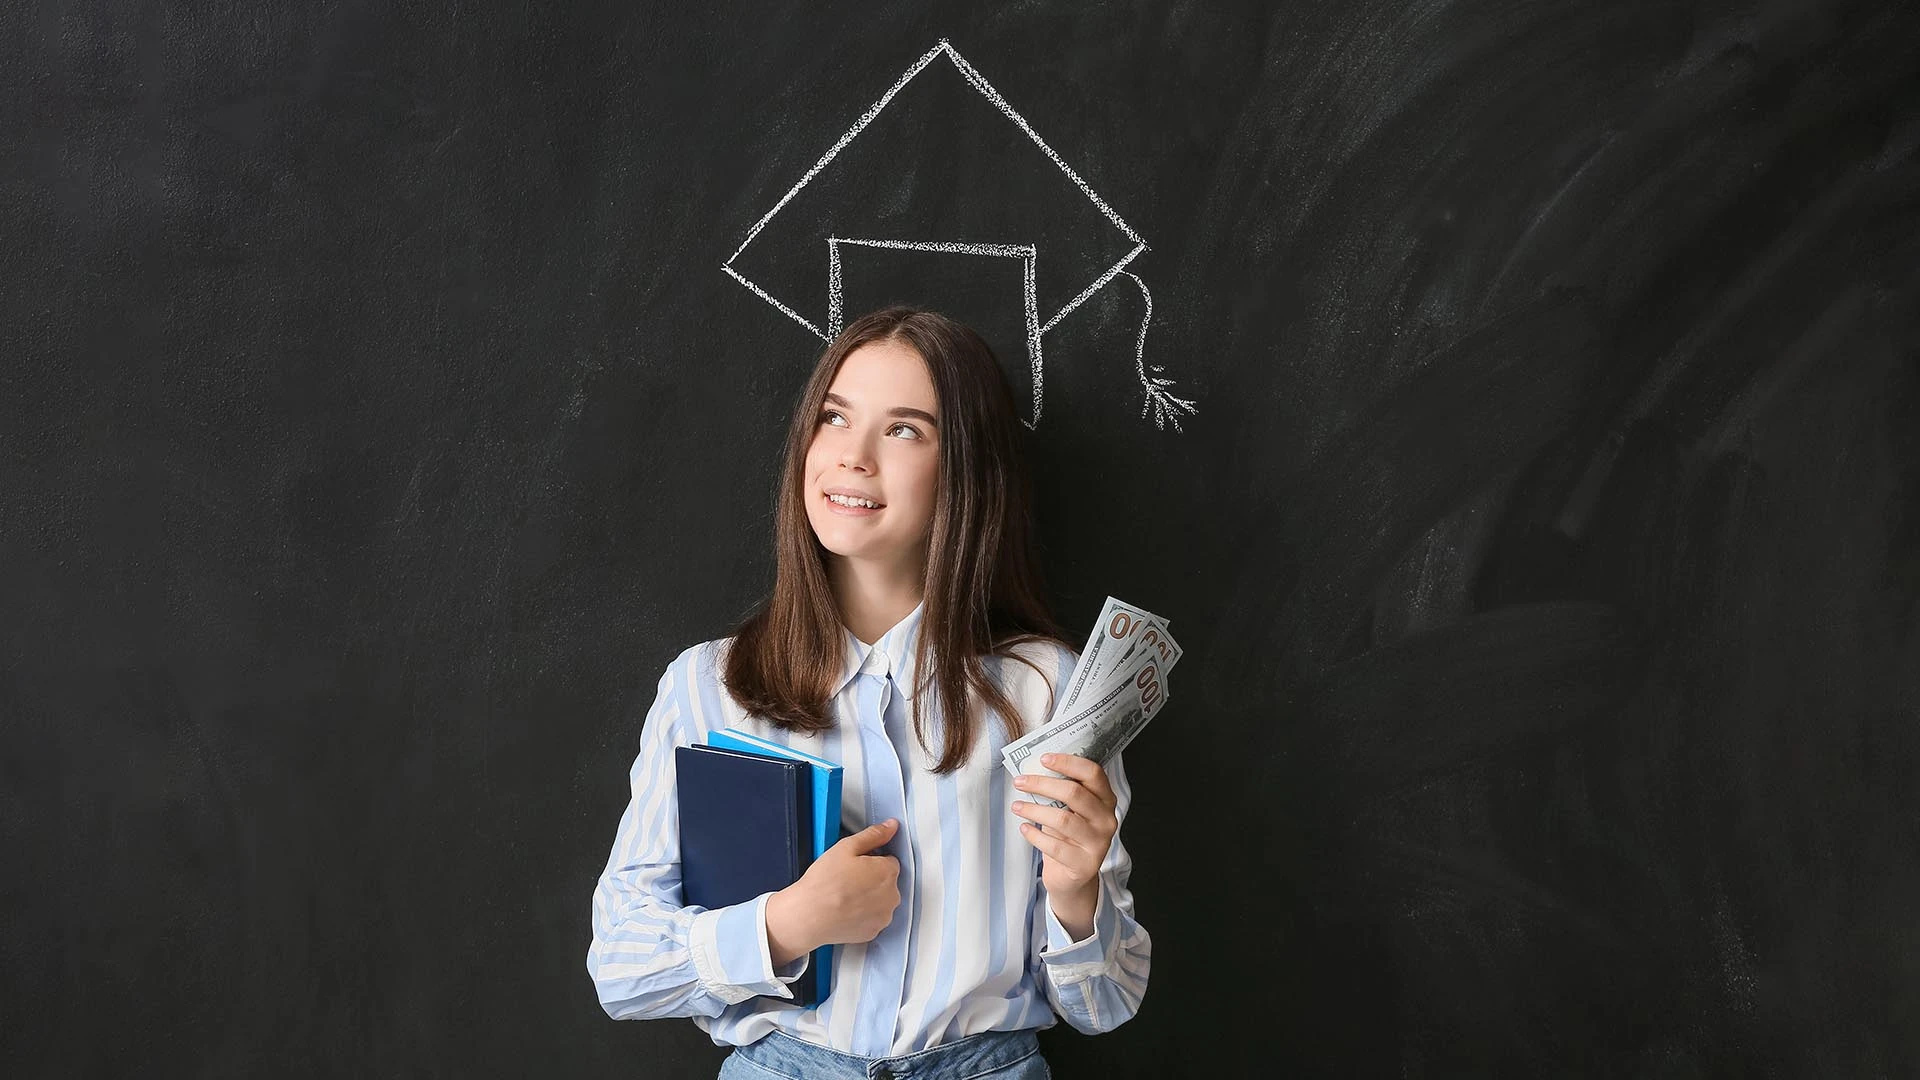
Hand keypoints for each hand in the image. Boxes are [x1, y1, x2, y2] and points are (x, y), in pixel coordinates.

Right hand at [772, 818, 901, 951]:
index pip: (889, 861)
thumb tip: (892, 826)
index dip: (871, 861)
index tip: (855, 866)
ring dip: (870, 898)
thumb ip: (873, 835)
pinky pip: (873, 919)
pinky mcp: (874, 932)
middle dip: (873, 879)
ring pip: (882, 902)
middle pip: (887, 882)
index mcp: (888, 872)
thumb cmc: (825, 882)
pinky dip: (863, 916)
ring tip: (845, 897)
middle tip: (847, 880)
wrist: (809, 916)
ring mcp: (884, 916)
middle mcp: (892, 896)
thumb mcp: (846, 847)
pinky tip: (846, 911)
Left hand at [1011, 753, 1118, 903]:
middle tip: (1019, 781)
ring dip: (1034, 810)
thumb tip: (1034, 768)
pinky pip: (1054, 846)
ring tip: (1017, 806)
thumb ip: (1061, 791)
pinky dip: (1035, 835)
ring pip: (1062, 819)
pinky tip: (1024, 828)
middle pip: (1074, 793)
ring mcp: (1098, 843)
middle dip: (1042, 784)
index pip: (1093, 773)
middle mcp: (1106, 819)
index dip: (1068, 763)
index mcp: (1106, 799)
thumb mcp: (1069, 810)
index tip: (1043, 758)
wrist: (1073, 877)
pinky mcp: (1084, 865)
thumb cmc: (1068, 836)